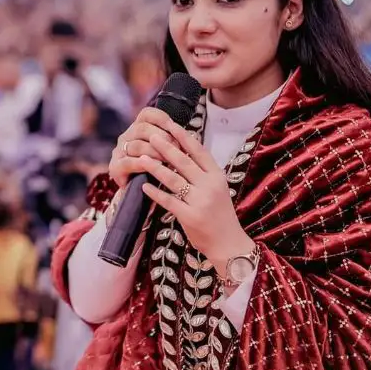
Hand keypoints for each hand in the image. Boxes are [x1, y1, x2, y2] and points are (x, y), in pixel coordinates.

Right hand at [109, 107, 178, 188]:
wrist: (141, 193)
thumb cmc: (157, 170)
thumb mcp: (165, 152)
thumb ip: (173, 141)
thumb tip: (191, 136)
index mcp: (138, 128)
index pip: (147, 114)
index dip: (162, 119)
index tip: (176, 128)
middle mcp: (126, 136)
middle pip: (142, 128)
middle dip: (163, 138)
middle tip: (178, 149)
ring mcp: (119, 151)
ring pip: (137, 145)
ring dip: (155, 152)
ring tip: (169, 160)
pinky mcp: (115, 167)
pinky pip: (128, 162)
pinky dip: (143, 164)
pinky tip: (156, 166)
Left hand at [137, 122, 253, 276]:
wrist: (229, 245)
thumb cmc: (220, 215)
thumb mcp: (217, 189)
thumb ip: (203, 172)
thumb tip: (184, 151)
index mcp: (217, 176)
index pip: (199, 151)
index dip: (183, 136)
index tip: (170, 124)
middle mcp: (210, 186)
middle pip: (184, 161)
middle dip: (165, 147)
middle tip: (151, 136)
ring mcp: (200, 201)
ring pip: (173, 179)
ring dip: (155, 167)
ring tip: (141, 158)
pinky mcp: (190, 217)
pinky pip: (169, 201)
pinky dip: (155, 192)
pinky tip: (144, 186)